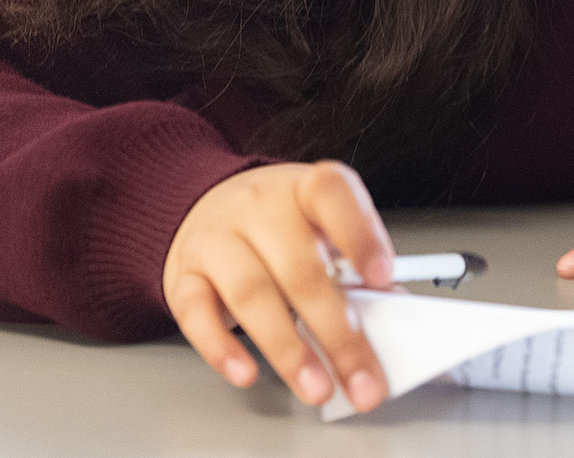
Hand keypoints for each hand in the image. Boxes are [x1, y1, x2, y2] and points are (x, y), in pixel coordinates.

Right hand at [162, 161, 394, 412]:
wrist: (209, 206)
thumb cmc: (280, 223)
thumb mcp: (321, 226)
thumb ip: (353, 263)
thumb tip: (390, 310)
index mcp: (305, 188)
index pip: (334, 196)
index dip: (361, 235)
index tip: (384, 278)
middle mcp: (259, 208)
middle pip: (301, 270)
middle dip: (337, 332)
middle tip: (361, 375)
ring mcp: (217, 239)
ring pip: (253, 295)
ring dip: (288, 349)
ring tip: (316, 385)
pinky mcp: (184, 276)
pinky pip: (197, 314)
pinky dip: (222, 349)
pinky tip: (247, 372)